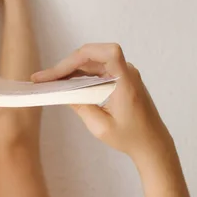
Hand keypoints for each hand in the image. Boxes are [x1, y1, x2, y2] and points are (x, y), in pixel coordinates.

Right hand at [32, 43, 172, 160]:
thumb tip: (62, 92)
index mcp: (125, 82)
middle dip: (67, 64)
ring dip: (71, 68)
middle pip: (93, 55)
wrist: (152, 144)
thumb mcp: (100, 127)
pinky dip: (80, 73)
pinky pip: (97, 68)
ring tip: (50, 79)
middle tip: (44, 78)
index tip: (61, 69)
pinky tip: (66, 82)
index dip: (83, 54)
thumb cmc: (130, 138)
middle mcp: (126, 72)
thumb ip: (80, 106)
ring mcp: (124, 73)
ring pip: (93, 61)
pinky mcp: (120, 78)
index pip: (108, 53)